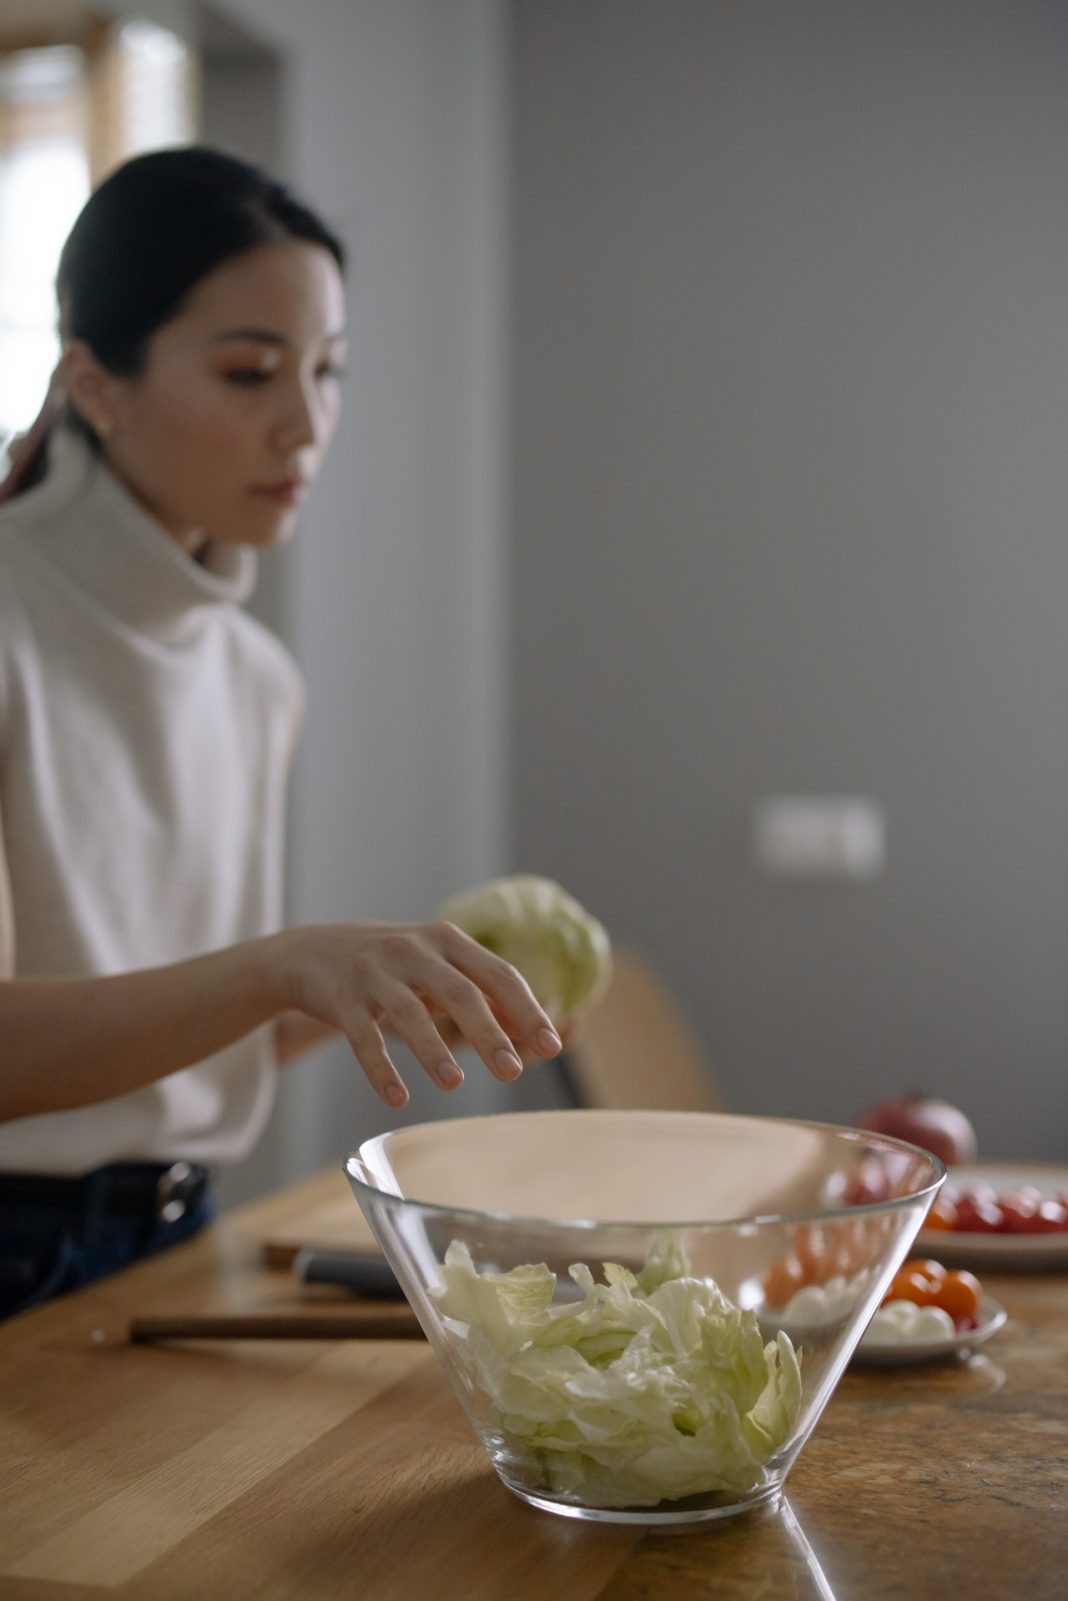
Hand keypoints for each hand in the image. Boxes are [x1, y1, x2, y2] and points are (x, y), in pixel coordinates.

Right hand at [272, 921, 562, 1106]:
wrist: (313, 952)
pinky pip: (363, 1036)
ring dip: (432, 1050)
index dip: (527, 1011)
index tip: (552, 1046)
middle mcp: (414, 951)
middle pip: (460, 992)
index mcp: (448, 941)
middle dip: (488, 1033)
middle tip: (512, 1072)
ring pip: (409, 1013)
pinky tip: (398, 1098)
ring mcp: (376, 972)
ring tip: (454, 1084)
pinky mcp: (342, 998)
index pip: (498, 974)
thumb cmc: (393, 966)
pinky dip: (380, 1068)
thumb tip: (532, 1033)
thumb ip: (481, 994)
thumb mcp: (437, 967)